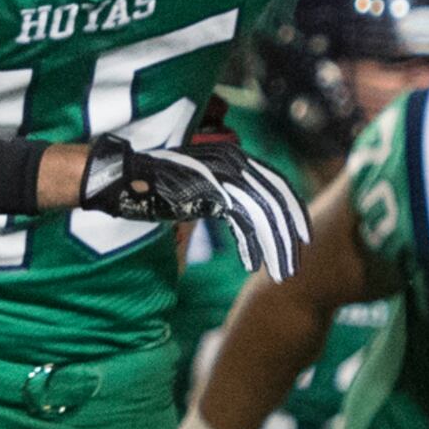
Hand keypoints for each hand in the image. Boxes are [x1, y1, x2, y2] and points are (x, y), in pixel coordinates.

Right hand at [80, 133, 309, 281]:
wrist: (127, 177)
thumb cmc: (160, 185)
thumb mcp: (200, 188)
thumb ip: (224, 197)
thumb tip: (245, 218)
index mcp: (234, 157)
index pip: (276, 183)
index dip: (293, 211)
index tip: (302, 237)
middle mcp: (233, 161)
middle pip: (276, 200)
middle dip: (289, 234)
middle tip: (295, 262)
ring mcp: (222, 175)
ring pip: (263, 214)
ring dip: (274, 246)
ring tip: (280, 272)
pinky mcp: (209, 192)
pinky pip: (241, 222)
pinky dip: (249, 245)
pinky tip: (251, 265)